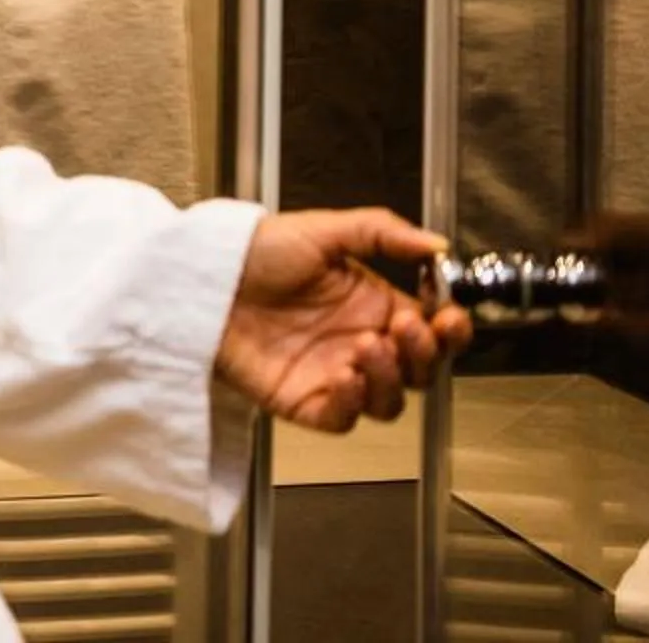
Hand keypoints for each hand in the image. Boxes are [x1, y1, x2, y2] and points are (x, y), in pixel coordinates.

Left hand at [215, 209, 471, 431]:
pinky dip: (352, 403)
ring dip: (389, 378)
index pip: (432, 330)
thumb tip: (436, 245)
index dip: (450, 330)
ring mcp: (334, 374)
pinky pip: (344, 419)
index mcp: (371, 304)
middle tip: (405, 327)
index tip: (449, 317)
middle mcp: (359, 342)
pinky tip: (343, 374)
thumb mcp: (321, 230)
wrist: (199, 279)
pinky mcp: (304, 401)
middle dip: (424, 353)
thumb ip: (382, 232)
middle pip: (420, 371)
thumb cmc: (251, 252)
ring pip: (390, 400)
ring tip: (367, 346)